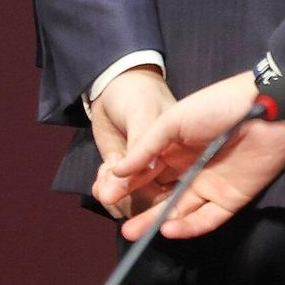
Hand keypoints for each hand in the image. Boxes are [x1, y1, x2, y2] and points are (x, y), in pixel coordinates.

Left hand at [88, 66, 175, 220]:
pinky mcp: (124, 165)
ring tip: (102, 184)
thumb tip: (148, 172)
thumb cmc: (137, 94)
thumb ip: (142, 143)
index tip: (141, 199)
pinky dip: (106, 184)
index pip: (180, 181)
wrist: (112, 85)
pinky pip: (117, 183)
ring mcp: (143, 165)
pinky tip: (101, 176)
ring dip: (115, 191)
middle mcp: (166, 160)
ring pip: (133, 190)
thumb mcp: (142, 113)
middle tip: (110, 194)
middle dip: (132, 196)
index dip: (164, 196)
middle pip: (155, 191)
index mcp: (183, 147)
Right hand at [100, 71, 284, 240]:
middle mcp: (192, 169)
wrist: (268, 108)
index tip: (108, 195)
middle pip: (161, 196)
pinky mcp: (232, 197)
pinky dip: (188, 226)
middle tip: (120, 224)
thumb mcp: (174, 120)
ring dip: (157, 222)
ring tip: (133, 232)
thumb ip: (145, 146)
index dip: (128, 185)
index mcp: (176, 149)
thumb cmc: (218, 106)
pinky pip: (207, 218)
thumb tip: (116, 171)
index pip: (147, 173)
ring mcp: (212, 185)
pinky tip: (168, 228)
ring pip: (180, 211)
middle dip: (140, 211)